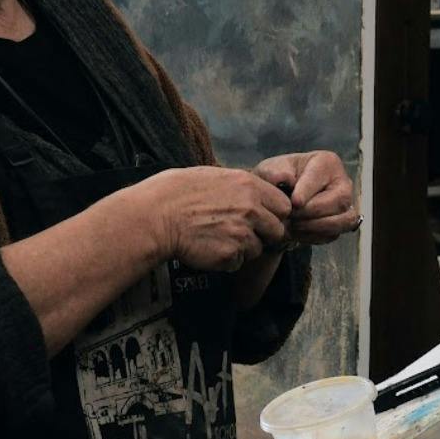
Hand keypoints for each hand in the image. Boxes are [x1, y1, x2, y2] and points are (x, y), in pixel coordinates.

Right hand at [128, 166, 291, 271]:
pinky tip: (209, 248)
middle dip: (264, 234)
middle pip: (278, 230)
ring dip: (244, 248)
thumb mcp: (213, 176)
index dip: (275, 214)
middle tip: (242, 233)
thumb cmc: (177, 192)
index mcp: (249, 186)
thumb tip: (254, 192)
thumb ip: (240, 185)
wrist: (156, 216)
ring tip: (218, 239)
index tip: (263, 218)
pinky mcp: (230, 255)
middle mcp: (251, 209)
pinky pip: (238, 263)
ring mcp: (242, 234)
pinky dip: (227, 260)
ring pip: (258, 249)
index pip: (284, 206)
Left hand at [253, 151, 359, 244]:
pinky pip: (336, 234)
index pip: (320, 178)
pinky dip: (316, 236)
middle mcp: (343, 183)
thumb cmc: (279, 178)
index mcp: (327, 162)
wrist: (281, 195)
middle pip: (339, 200)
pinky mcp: (342, 223)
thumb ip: (274, 172)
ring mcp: (346, 204)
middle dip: (312, 212)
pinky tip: (298, 233)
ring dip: (317, 227)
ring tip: (295, 226)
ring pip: (344, 220)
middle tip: (291, 217)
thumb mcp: (271, 169)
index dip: (307, 192)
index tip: (294, 203)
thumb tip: (285, 179)